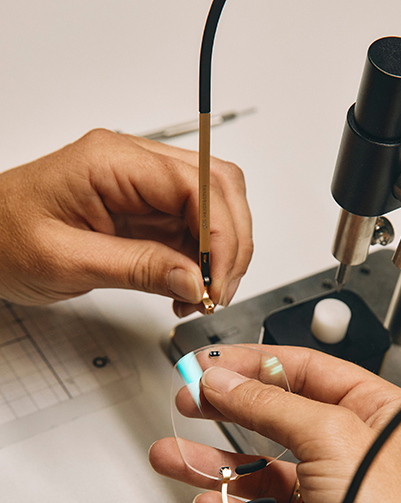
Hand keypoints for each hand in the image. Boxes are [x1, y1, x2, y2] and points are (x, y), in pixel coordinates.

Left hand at [0, 129, 252, 314]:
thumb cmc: (3, 238)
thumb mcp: (67, 261)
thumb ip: (138, 268)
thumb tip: (196, 278)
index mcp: (112, 161)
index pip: (196, 184)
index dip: (220, 234)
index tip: (218, 280)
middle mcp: (134, 165)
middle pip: (219, 186)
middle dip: (231, 242)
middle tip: (220, 290)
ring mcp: (142, 186)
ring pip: (214, 208)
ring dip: (221, 254)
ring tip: (204, 294)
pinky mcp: (145, 211)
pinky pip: (192, 230)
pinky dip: (202, 262)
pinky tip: (189, 289)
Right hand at [149, 346, 400, 502]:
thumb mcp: (331, 436)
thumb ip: (270, 404)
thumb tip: (227, 381)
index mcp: (379, 412)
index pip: (308, 370)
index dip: (255, 364)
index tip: (212, 366)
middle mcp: (359, 450)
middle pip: (280, 416)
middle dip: (230, 410)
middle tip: (189, 402)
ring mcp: (336, 494)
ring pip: (266, 469)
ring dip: (218, 464)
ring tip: (175, 458)